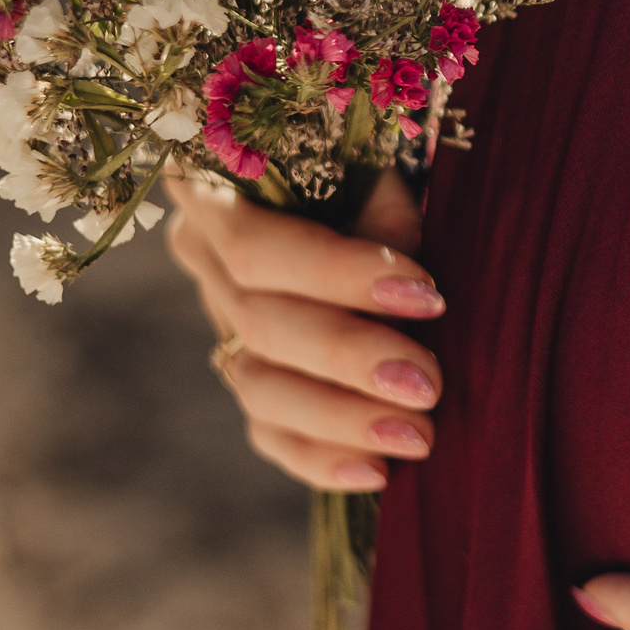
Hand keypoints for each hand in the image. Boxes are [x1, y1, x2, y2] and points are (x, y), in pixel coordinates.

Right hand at [165, 169, 444, 491]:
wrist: (370, 182)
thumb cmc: (377, 156)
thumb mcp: (376, 157)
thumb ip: (380, 203)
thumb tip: (401, 259)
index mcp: (216, 185)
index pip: (254, 247)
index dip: (336, 275)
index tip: (425, 297)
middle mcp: (203, 254)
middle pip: (259, 324)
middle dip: (349, 358)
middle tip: (426, 385)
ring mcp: (220, 320)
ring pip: (258, 386)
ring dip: (342, 417)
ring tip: (417, 436)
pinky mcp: (249, 373)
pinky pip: (268, 431)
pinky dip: (321, 456)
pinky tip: (375, 473)